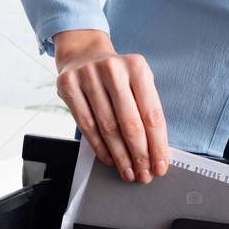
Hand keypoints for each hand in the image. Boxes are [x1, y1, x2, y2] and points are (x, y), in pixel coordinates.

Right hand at [54, 29, 168, 182]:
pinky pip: (86, 126)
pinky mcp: (68, 86)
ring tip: (129, 172)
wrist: (84, 54)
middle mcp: (113, 69)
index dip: (157, 145)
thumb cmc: (118, 75)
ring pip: (107, 128)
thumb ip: (146, 109)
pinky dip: (100, 147)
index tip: (160, 165)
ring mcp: (88, 76)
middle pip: (130, 123)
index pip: (152, 114)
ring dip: (120, 156)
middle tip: (144, 174)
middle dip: (139, 155)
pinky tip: (110, 159)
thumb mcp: (138, 81)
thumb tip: (156, 151)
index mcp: (137, 67)